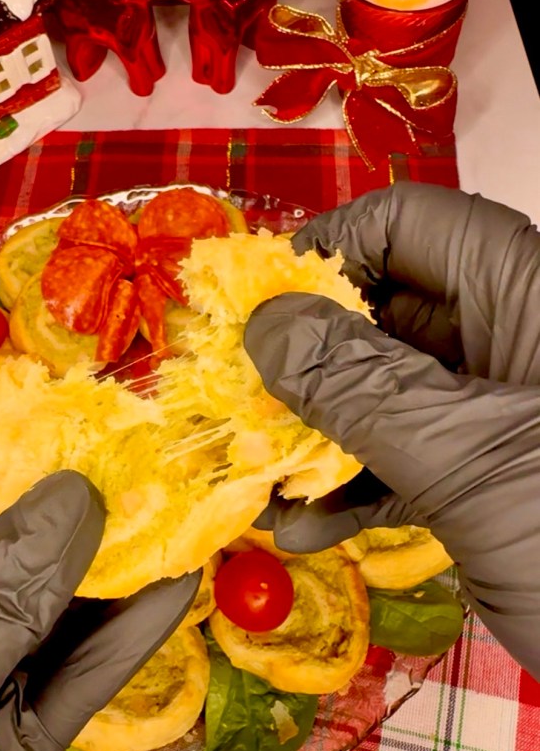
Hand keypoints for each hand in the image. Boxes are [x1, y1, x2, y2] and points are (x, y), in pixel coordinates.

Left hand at [0, 432, 199, 750]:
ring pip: (54, 613)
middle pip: (1, 550)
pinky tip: (175, 588)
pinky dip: (131, 637)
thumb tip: (69, 497)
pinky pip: (83, 682)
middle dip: (69, 507)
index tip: (68, 427)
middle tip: (144, 462)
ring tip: (177, 512)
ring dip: (116, 566)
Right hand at [244, 183, 539, 679]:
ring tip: (261, 479)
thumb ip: (359, 387)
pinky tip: (306, 527)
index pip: (410, 223)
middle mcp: (511, 340)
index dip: (330, 249)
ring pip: (384, 391)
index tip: (257, 307)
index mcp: (528, 295)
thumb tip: (265, 325)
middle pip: (384, 310)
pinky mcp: (487, 478)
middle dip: (305, 358)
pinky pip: (403, 459)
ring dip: (316, 434)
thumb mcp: (467, 456)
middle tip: (239, 401)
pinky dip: (350, 488)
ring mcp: (497, 412)